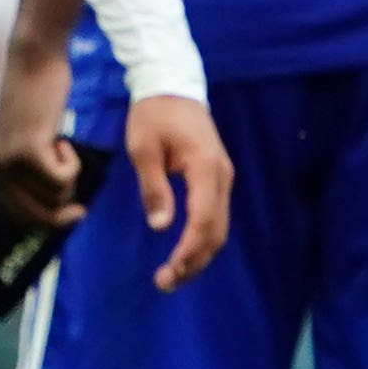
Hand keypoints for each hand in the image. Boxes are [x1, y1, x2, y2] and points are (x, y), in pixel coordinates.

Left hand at [0, 42, 82, 228]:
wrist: (34, 62)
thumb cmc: (36, 98)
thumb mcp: (25, 141)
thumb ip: (28, 171)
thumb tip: (55, 208)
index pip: (21, 216)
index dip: (51, 220)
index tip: (76, 212)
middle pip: (36, 216)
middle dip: (63, 214)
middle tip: (82, 207)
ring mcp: (9, 163)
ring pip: (55, 196)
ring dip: (69, 176)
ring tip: (62, 146)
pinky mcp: (28, 151)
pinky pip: (62, 179)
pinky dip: (72, 165)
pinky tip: (63, 141)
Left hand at [121, 94, 233, 292]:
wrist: (173, 85)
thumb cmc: (154, 115)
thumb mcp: (144, 149)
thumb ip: (154, 188)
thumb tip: (160, 226)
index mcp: (205, 168)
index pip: (203, 220)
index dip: (188, 250)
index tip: (168, 271)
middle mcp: (222, 177)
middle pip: (216, 230)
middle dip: (194, 261)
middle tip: (166, 282)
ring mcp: (223, 178)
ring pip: (219, 226)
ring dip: (199, 254)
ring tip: (174, 274)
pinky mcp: (217, 178)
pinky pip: (215, 216)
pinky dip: (202, 239)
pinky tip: (184, 251)